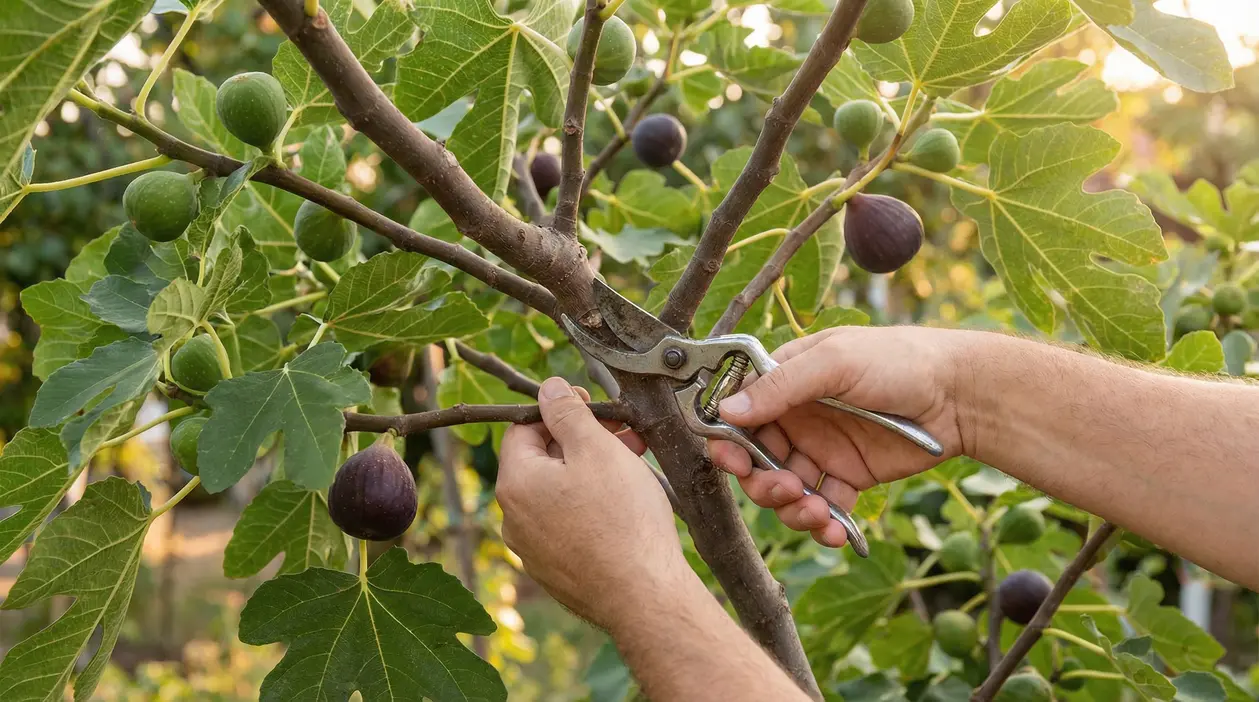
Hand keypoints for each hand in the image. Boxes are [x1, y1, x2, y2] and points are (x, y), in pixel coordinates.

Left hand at [497, 377, 689, 630]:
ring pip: (557, 493)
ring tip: (632, 465)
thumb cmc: (622, 518)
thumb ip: (567, 413)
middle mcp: (513, 519)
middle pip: (542, 460)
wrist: (644, 596)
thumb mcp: (596, 449)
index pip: (524, 428)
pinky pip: (567, 525)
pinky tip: (624, 505)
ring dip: (589, 472)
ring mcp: (533, 550)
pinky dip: (590, 506)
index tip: (595, 407)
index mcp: (515, 483)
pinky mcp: (556, 571)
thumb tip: (548, 389)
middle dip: (581, 441)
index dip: (560, 411)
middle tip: (623, 434)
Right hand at [708, 326, 968, 547]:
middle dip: (761, 482)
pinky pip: (822, 508)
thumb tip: (727, 411)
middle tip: (783, 488)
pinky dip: (822, 525)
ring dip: (790, 508)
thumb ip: (783, 386)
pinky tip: (835, 532)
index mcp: (787, 381)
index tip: (732, 461)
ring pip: (785, 490)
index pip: (740, 413)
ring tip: (815, 513)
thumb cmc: (899, 360)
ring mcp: (822, 450)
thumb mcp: (836, 361)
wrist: (960, 394)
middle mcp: (798, 417)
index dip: (729, 440)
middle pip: (756, 459)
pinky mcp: (848, 478)